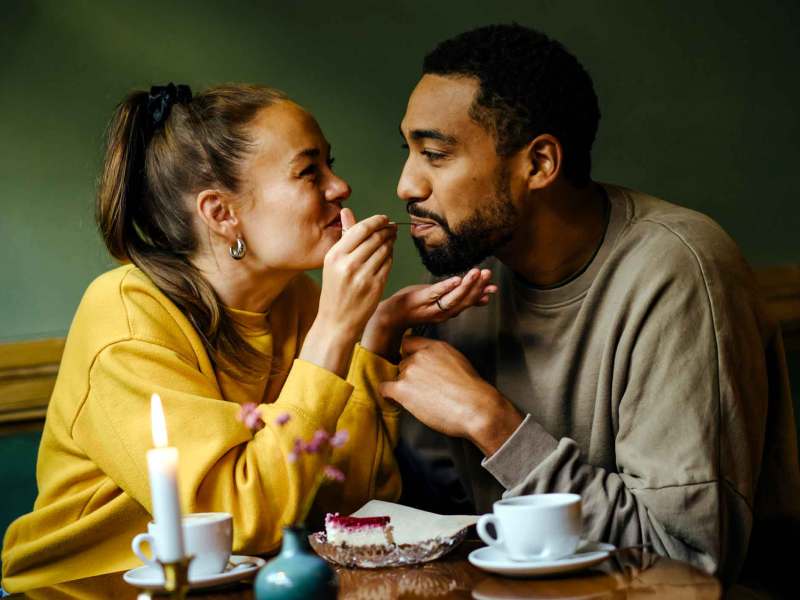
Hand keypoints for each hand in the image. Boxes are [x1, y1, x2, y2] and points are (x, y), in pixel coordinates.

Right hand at [301, 208, 395, 375]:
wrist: (336, 321)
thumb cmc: (335, 289)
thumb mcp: (333, 262)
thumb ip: (344, 236)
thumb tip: (347, 211)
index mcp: (335, 255)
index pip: (361, 229)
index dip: (376, 221)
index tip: (384, 219)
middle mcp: (348, 264)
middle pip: (375, 238)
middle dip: (387, 230)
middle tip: (392, 227)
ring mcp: (363, 276)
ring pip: (385, 250)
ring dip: (391, 242)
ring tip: (392, 238)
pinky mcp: (375, 286)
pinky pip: (388, 264)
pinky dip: (391, 257)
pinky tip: (389, 254)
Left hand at [361, 268, 496, 359]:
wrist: (393, 315)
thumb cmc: (417, 307)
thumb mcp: (442, 304)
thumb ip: (462, 300)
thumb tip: (485, 297)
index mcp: (448, 312)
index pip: (468, 303)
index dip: (481, 295)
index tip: (494, 288)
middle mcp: (442, 312)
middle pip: (463, 300)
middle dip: (477, 287)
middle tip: (487, 274)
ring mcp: (431, 306)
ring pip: (453, 298)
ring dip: (467, 285)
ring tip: (476, 273)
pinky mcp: (420, 298)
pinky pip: (435, 293)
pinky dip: (447, 287)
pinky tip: (457, 279)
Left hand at [379, 336, 522, 455]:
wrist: (475, 408)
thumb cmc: (472, 391)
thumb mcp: (458, 362)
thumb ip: (440, 358)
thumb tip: (432, 367)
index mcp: (435, 346)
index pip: (409, 344)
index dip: (409, 356)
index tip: (412, 367)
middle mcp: (419, 355)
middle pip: (403, 363)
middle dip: (409, 376)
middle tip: (421, 390)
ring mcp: (409, 371)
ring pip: (397, 378)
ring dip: (403, 388)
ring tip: (419, 400)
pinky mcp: (402, 389)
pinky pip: (384, 389)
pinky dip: (388, 396)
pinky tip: (396, 402)